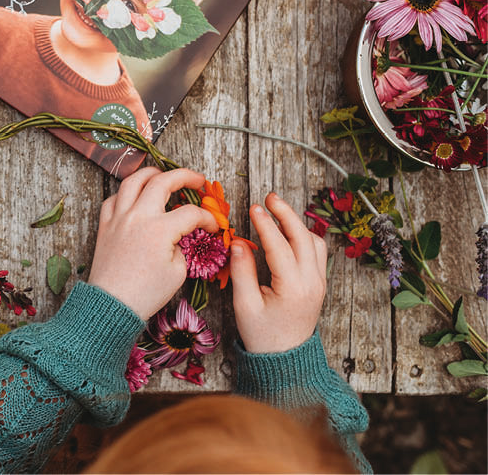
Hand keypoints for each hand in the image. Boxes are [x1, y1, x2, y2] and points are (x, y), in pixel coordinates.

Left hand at [88, 167, 217, 319]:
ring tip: (164, 176)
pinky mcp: (105, 225)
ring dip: (151, 174)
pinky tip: (135, 197)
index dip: (207, 218)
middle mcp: (138, 216)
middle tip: (197, 180)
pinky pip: (114, 198)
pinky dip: (126, 193)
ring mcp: (118, 217)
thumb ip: (182, 245)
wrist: (111, 306)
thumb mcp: (177, 272)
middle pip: (163, 181)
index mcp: (159, 229)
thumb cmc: (146, 294)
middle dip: (184, 176)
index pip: (190, 213)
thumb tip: (178, 234)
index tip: (213, 226)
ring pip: (133, 180)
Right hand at [230, 193, 326, 352]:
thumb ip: (241, 272)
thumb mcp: (245, 305)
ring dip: (297, 223)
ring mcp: (319, 282)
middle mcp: (311, 282)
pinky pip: (317, 251)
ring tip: (277, 211)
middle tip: (269, 197)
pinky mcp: (319, 283)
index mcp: (293, 288)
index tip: (253, 207)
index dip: (265, 224)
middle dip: (286, 213)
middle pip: (303, 236)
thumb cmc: (262, 335)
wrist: (286, 359)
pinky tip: (290, 230)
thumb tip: (238, 242)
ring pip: (314, 241)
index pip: (279, 246)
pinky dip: (305, 235)